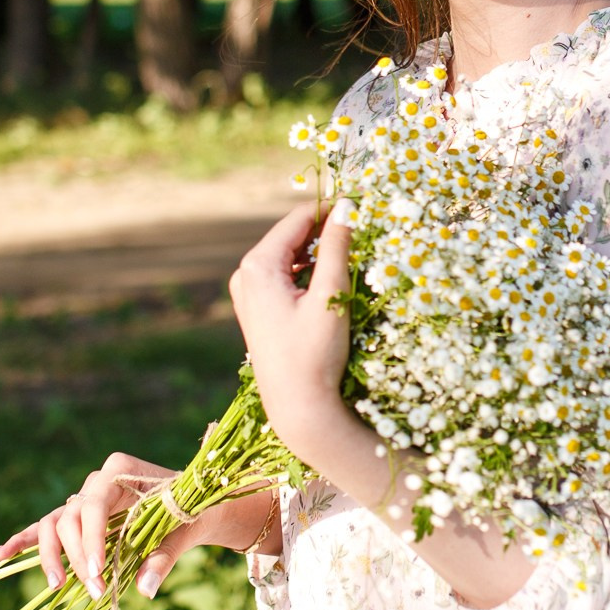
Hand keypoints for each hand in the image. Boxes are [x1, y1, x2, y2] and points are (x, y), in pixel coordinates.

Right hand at [0, 452, 226, 600]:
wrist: (199, 504)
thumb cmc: (193, 512)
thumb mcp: (184, 532)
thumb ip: (163, 558)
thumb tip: (145, 590)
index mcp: (120, 471)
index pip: (92, 507)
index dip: (90, 541)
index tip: (95, 574)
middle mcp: (97, 481)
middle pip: (69, 518)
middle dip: (76, 557)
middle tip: (92, 590)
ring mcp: (86, 497)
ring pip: (54, 524)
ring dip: (50, 555)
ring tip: (54, 586)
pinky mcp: (81, 516)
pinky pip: (49, 527)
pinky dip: (25, 540)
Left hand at [229, 199, 355, 456]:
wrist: (297, 408)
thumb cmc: (314, 354)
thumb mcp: (330, 296)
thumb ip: (337, 247)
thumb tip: (346, 207)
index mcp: (257, 266)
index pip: (298, 219)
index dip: (331, 208)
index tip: (363, 201)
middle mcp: (245, 274)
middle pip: (292, 236)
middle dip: (326, 230)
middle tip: (364, 227)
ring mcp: (248, 293)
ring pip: (290, 256)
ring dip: (319, 253)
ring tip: (354, 253)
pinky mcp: (257, 309)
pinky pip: (285, 276)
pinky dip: (309, 272)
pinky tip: (332, 280)